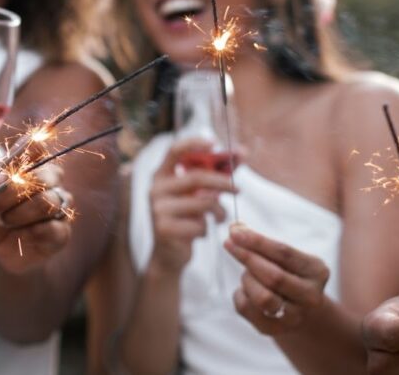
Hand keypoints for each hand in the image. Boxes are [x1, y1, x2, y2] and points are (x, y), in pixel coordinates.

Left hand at [0, 162, 72, 273]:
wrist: (1, 252)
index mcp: (30, 164)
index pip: (36, 146)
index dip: (20, 154)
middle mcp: (50, 180)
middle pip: (40, 176)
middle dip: (9, 192)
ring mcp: (59, 204)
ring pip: (46, 202)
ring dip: (18, 214)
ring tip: (4, 221)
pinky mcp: (63, 230)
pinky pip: (52, 227)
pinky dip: (31, 232)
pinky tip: (22, 235)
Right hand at [147, 138, 235, 274]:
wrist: (168, 255)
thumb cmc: (186, 218)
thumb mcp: (197, 194)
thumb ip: (216, 174)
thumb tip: (242, 152)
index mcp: (161, 176)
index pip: (175, 150)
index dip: (194, 143)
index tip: (215, 143)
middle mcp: (156, 189)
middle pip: (197, 178)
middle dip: (223, 182)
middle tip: (239, 189)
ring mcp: (158, 209)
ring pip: (203, 203)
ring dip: (218, 212)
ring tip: (220, 218)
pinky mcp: (164, 229)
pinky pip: (199, 224)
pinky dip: (206, 229)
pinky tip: (200, 234)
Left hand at [225, 223, 329, 333]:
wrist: (299, 308)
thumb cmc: (288, 273)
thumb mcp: (283, 256)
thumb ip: (261, 242)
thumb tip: (235, 228)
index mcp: (317, 271)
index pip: (284, 253)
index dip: (257, 241)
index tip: (235, 232)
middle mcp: (311, 296)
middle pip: (274, 277)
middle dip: (247, 257)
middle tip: (229, 244)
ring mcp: (295, 317)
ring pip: (262, 297)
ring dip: (247, 280)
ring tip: (247, 274)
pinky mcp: (275, 330)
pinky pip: (248, 310)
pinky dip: (240, 295)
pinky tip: (244, 289)